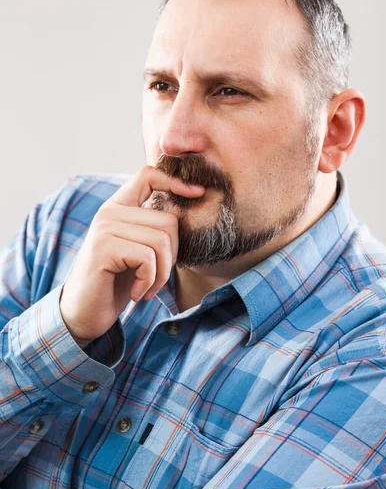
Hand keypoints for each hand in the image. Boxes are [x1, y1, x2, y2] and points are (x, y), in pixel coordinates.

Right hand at [59, 166, 204, 346]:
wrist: (84, 313)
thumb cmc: (117, 282)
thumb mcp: (138, 249)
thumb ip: (152, 227)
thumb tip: (191, 204)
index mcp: (118, 207)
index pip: (148, 175)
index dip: (176, 181)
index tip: (198, 192)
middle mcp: (109, 212)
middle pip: (168, 220)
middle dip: (172, 256)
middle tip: (156, 279)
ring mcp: (105, 228)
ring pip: (161, 242)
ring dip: (161, 274)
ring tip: (147, 288)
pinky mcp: (103, 248)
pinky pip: (148, 259)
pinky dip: (149, 282)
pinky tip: (136, 292)